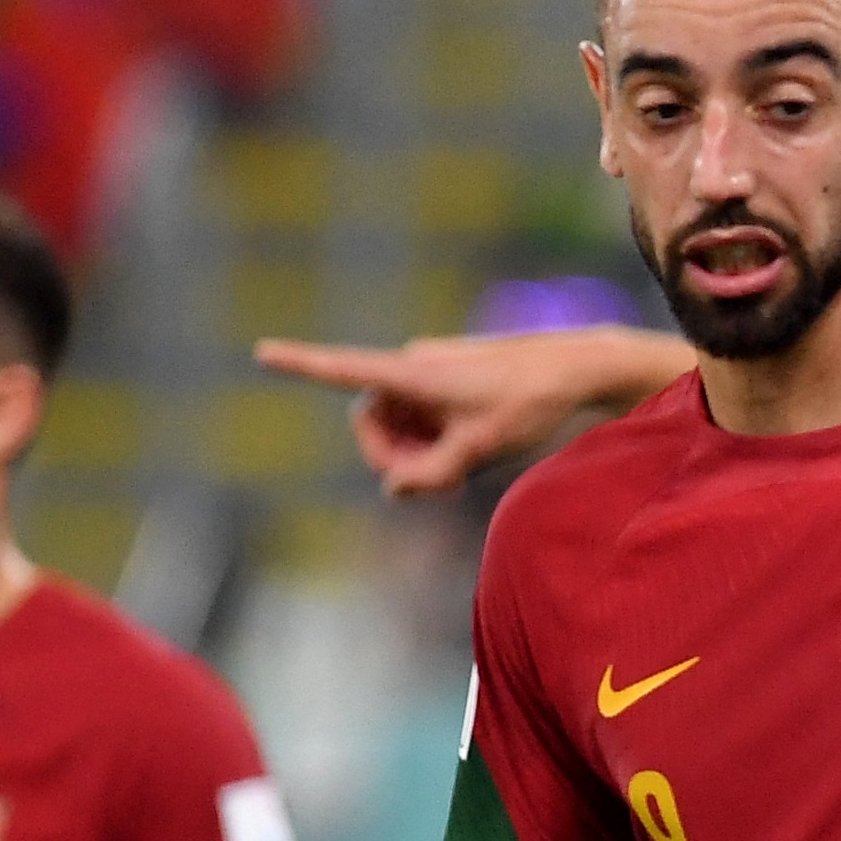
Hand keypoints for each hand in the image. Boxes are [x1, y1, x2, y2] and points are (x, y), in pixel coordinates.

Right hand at [254, 330, 681, 496]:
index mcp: (414, 375)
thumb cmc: (528, 404)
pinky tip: (467, 455)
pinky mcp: (450, 379)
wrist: (579, 370)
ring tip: (458, 472)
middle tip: (432, 484)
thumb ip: (430, 475)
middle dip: (392, 456)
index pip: (345, 369)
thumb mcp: (479, 449)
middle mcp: (415, 365)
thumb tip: (394, 489)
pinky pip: (422, 415)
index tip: (261, 351)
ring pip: (398, 422)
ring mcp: (432, 371)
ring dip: (415, 451)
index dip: (300, 364)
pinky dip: (432, 438)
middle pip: (372, 420)